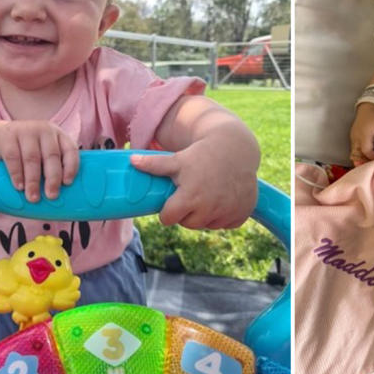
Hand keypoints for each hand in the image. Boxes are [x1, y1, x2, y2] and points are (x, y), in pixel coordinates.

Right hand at [0, 121, 78, 201]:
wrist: (2, 136)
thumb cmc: (31, 150)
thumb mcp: (45, 152)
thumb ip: (54, 167)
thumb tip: (65, 197)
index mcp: (59, 136)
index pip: (70, 150)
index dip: (71, 167)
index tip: (67, 183)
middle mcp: (45, 131)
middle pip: (51, 156)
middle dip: (52, 178)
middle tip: (51, 196)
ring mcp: (26, 131)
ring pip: (32, 158)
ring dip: (33, 180)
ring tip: (33, 197)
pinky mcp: (8, 137)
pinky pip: (13, 157)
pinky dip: (16, 174)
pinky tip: (19, 186)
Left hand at [130, 136, 257, 229]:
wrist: (236, 149)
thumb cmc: (202, 154)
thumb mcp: (177, 160)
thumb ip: (154, 165)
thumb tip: (131, 162)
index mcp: (190, 198)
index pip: (168, 219)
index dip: (168, 210)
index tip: (174, 200)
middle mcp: (209, 209)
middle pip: (189, 224)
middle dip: (188, 212)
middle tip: (192, 194)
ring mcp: (227, 213)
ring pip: (208, 224)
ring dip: (206, 214)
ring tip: (208, 193)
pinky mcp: (241, 215)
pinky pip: (226, 223)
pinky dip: (225, 215)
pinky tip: (224, 197)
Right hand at [350, 103, 373, 165]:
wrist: (368, 106)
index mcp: (363, 137)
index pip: (367, 153)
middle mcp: (355, 139)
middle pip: (357, 156)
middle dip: (364, 162)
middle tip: (373, 166)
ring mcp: (353, 139)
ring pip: (354, 154)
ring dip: (361, 159)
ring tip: (369, 163)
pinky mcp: (353, 138)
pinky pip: (354, 150)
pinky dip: (360, 154)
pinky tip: (367, 156)